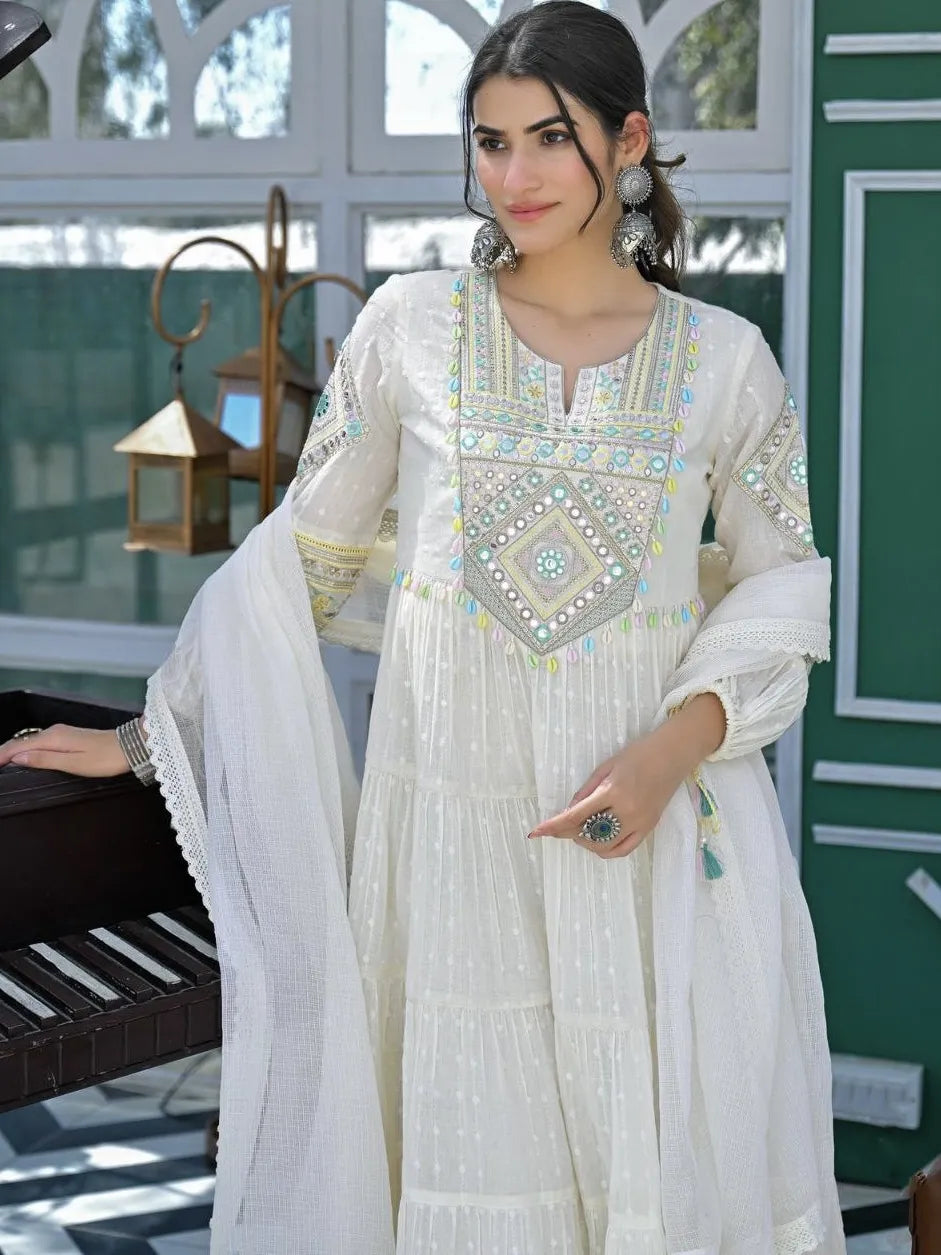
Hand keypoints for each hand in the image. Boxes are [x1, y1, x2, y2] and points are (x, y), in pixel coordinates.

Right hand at [0, 724, 130, 777]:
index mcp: (53, 738)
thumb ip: (45, 760)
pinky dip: (26, 748)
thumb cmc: (105, 759)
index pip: (18, 746)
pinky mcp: (69, 736)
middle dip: (3, 752)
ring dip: (13, 750)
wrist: (131, 746)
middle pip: (21, 741)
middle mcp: (54, 732)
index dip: (1, 755)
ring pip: (30, 741)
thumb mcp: (75, 763)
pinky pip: (40, 742)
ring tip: (2, 761)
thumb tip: (17, 757)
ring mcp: (62, 732)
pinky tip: (23, 756)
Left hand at [529, 692, 726, 858]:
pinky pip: (623, 850)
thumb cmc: (638, 754)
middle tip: (560, 825)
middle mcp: (627, 811)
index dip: (553, 826)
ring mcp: (639, 823)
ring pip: (604, 847)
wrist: (673, 755)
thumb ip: (586, 791)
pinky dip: (606, 850)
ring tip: (579, 830)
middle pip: (588, 834)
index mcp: (613, 791)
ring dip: (586, 842)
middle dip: (568, 832)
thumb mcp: (606, 766)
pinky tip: (597, 841)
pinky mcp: (648, 829)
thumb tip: (568, 812)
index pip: (576, 815)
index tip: (536, 832)